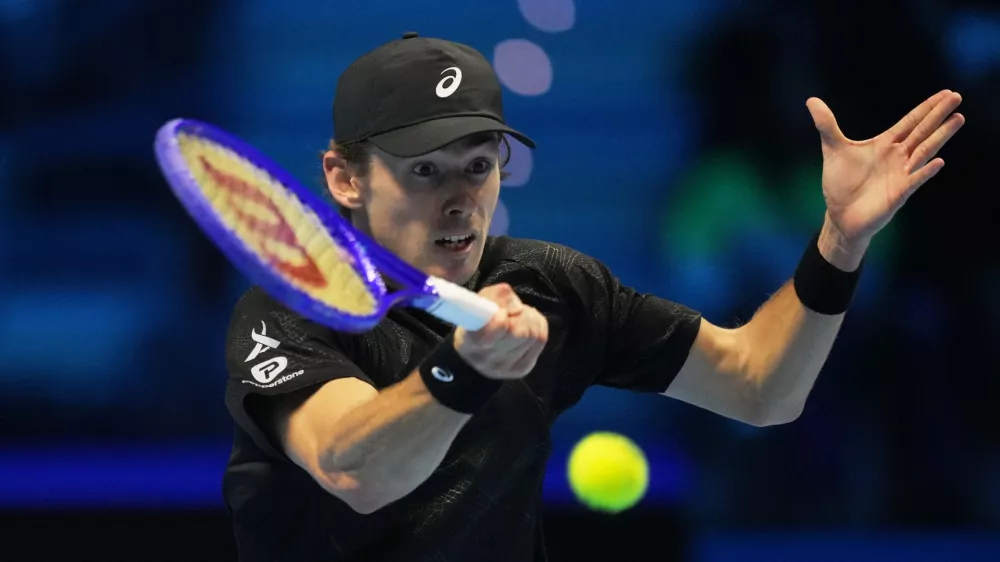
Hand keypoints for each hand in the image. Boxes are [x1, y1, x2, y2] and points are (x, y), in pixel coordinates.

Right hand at [453, 283, 548, 379]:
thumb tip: (517, 307)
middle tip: (513, 310)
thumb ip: (496, 295)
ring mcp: (506, 368)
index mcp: (470, 343)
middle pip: (520, 333)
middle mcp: (487, 361)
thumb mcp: (480, 301)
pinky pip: (541, 340)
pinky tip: (527, 325)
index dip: (503, 317)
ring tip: (519, 316)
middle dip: (521, 315)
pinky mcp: (521, 369)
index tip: (501, 312)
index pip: (496, 330)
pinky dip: (538, 326)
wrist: (477, 348)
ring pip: (533, 335)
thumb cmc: (477, 320)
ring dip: (530, 319)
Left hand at [806, 90, 964, 248]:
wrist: (839, 215)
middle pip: (922, 131)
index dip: (927, 107)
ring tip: (958, 119)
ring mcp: (901, 174)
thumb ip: (826, 125)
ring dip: (940, 136)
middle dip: (938, 114)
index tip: (945, 93)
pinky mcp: (899, 193)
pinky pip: (915, 180)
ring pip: (924, 151)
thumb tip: (811, 101)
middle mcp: (898, 157)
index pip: (910, 121)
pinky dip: (925, 171)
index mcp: (886, 144)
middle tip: (957, 96)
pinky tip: (938, 162)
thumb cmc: (841, 183)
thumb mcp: (833, 149)